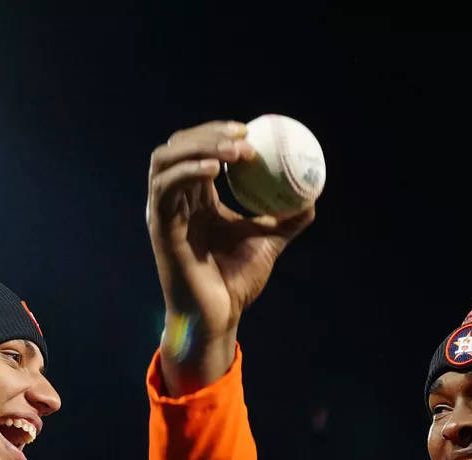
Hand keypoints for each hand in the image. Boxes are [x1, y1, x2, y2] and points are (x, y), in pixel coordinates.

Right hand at [147, 121, 313, 392]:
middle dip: (208, 131)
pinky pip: (166, 187)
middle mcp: (175, 200)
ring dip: (199, 145)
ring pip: (166, 159)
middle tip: (244, 132)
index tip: (251, 129)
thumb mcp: (268, 242)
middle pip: (178, 146)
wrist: (218, 317)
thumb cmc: (237, 283)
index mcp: (195, 199)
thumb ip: (287, 219)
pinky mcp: (158, 227)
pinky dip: (188, 171)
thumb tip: (313, 195)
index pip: (197, 150)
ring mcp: (163, 212)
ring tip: (235, 149)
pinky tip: (216, 168)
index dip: (218, 132)